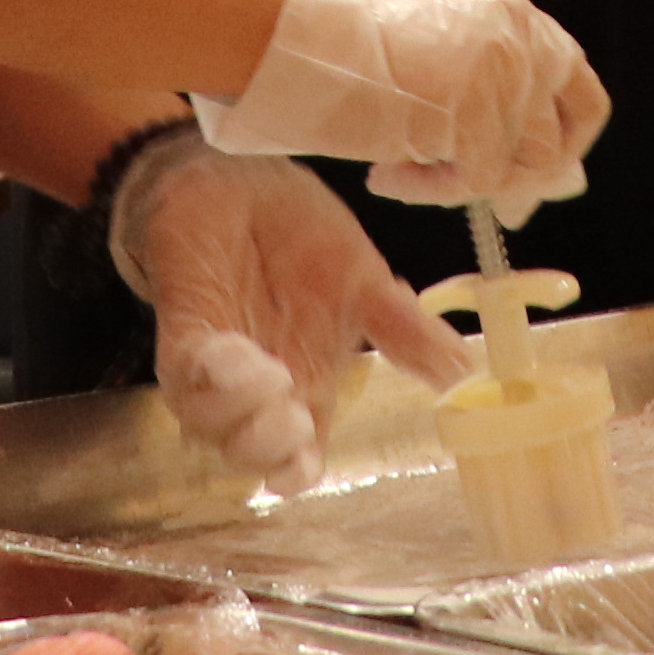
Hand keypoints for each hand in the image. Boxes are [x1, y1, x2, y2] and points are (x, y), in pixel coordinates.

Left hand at [109, 128, 464, 499]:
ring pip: (207, 420)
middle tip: (293, 413)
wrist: (242, 181)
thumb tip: (470, 373)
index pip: (297, 458)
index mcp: (306, 389)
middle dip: (266, 445)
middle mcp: (257, 391)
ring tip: (268, 373)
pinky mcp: (184, 326)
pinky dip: (204, 368)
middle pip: (249, 451)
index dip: (296, 473)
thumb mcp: (367, 285)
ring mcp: (215, 363)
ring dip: (234, 409)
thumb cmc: (301, 239)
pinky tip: (228, 350)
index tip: (304, 464)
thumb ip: (410, 334)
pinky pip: (182, 366)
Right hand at [201, 0, 610, 212]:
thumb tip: (561, 180)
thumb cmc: (357, 61)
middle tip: (487, 204)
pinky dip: (430, 191)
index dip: (563, 143)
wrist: (302, 49)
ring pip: (516, 169)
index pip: (579, 89)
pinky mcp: (476, 111)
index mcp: (516, 18)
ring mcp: (502, 73)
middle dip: (524, 182)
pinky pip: (472, 183)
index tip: (532, 178)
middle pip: (558, 140)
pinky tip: (386, 174)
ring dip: (461, 186)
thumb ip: (503, 108)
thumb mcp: (447, 68)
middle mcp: (521, 38)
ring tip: (402, 171)